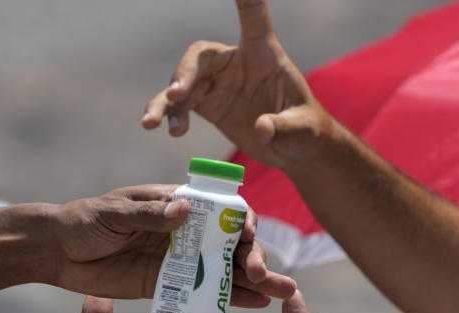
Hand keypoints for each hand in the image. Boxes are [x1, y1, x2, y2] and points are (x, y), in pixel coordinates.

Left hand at [48, 184, 295, 307]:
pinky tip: (254, 306)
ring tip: (284, 293)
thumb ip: (149, 215)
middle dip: (255, 258)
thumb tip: (184, 210)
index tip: (248, 236)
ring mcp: (178, 260)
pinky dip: (227, 300)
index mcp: (175, 204)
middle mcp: (184, 232)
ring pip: (224, 270)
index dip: (241, 221)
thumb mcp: (114, 213)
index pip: (220, 209)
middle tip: (265, 276)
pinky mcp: (167, 286)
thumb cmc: (84, 221)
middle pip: (230, 243)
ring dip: (255, 281)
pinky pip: (202, 294)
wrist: (57, 253)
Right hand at [142, 0, 329, 168]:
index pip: (252, 16)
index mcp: (264, 54)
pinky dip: (167, 114)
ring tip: (152, 123)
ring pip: (182, 82)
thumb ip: (286, 126)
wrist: (293, 150)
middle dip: (185, 72)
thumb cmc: (306, 131)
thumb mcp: (304, 129)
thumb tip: (262, 129)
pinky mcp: (207, 105)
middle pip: (201, 55)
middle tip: (177, 95)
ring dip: (166, 100)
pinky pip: (179, 104)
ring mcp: (218, 84)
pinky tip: (164, 128)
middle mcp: (236, 63)